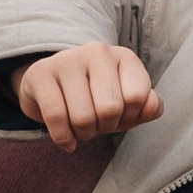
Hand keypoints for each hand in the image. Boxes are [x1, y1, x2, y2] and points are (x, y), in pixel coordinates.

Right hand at [14, 39, 161, 148]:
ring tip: (81, 127)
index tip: (121, 115)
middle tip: (97, 123)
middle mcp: (97, 52)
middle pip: (109, 109)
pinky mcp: (40, 72)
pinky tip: (67, 141)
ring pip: (82, 116)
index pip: (137, 97)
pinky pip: (55, 115)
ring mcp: (67, 59)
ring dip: (84, 134)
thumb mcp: (127, 105)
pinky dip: (63, 138)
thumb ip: (148, 107)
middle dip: (104, 127)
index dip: (130, 117)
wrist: (55, 89)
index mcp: (124, 57)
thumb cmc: (98, 99)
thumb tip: (152, 105)